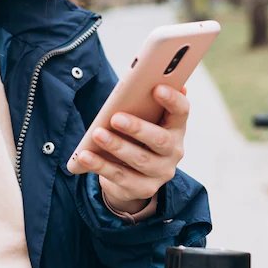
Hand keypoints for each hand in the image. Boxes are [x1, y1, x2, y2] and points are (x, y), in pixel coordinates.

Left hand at [72, 84, 189, 211]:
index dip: (172, 99)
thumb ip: (144, 103)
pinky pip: (120, 176)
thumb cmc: (138, 136)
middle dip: (137, 128)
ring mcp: (160, 172)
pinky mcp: (143, 188)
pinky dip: (100, 165)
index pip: (182, 111)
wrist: (135, 175)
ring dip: (116, 146)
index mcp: (176, 127)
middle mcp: (174, 151)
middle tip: (115, 117)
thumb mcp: (144, 119)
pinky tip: (85, 156)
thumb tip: (143, 79)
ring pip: (139, 159)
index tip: (156, 88)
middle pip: (160, 139)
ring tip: (97, 134)